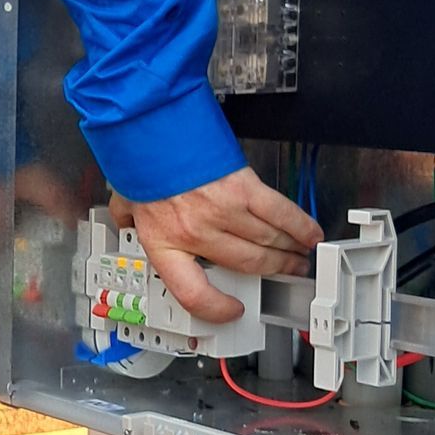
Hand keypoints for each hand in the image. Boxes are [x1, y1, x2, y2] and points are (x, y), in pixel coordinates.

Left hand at [118, 170, 323, 326]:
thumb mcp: (125, 202)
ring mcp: (222, 212)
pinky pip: (279, 214)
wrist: (149, 124)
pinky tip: (310, 234)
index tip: (231, 310)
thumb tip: (126, 224)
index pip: (193, 292)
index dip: (216, 309)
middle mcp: (195, 232)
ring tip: (299, 255)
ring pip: (266, 242)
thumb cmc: (140, 160)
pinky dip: (299, 226)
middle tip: (286, 272)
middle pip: (246, 264)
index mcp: (165, 242)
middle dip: (273, 271)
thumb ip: (128, 221)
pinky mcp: (243, 188)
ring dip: (289, 251)